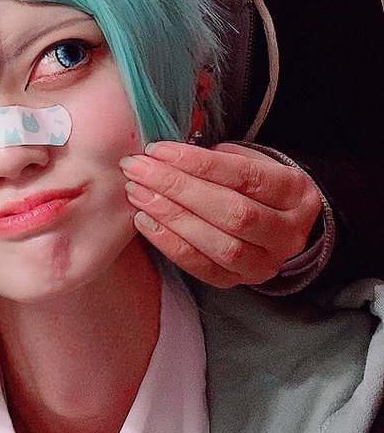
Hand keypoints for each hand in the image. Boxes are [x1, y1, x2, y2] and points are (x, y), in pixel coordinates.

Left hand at [120, 141, 322, 287]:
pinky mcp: (243, 282)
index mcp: (295, 192)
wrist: (283, 226)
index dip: (198, 163)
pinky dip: (171, 245)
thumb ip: (221, 157)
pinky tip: (145, 222)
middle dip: (177, 188)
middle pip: (231, 212)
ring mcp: (267, 262)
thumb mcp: (253, 160)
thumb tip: (172, 153)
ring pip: (219, 245)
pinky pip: (205, 270)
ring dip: (171, 217)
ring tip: (137, 194)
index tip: (158, 150)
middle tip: (138, 169)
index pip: (244, 175)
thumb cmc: (258, 185)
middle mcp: (287, 232)